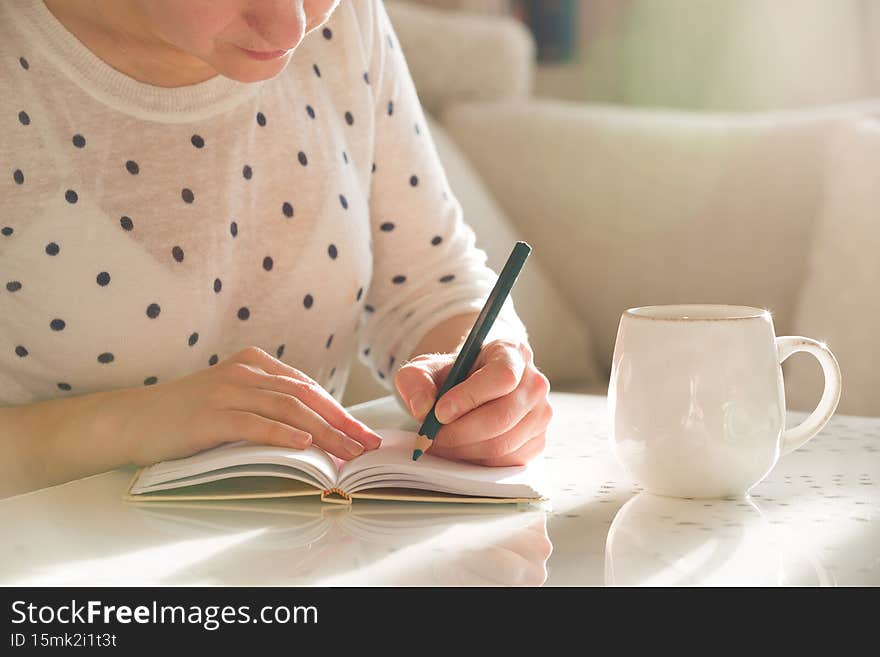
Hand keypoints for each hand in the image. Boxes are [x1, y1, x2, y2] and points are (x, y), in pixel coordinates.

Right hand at [115, 347, 381, 465]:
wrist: (132, 419)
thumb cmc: (186, 415)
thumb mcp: (232, 398)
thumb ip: (268, 404)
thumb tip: (316, 430)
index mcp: (254, 364)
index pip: (308, 389)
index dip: (339, 411)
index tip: (363, 433)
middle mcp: (245, 372)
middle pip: (305, 397)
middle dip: (341, 423)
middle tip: (367, 445)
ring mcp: (227, 392)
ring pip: (288, 410)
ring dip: (323, 433)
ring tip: (348, 452)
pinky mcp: (210, 416)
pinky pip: (255, 424)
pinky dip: (283, 435)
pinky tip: (305, 446)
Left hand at [394, 339, 551, 465]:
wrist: (476, 382)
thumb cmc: (455, 373)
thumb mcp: (428, 367)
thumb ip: (416, 380)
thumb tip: (423, 407)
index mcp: (512, 353)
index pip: (502, 377)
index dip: (470, 397)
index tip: (440, 412)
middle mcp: (534, 383)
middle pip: (501, 418)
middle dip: (460, 433)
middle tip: (432, 436)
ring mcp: (540, 415)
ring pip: (502, 445)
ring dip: (464, 449)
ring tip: (442, 441)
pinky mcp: (537, 441)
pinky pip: (506, 461)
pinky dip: (477, 461)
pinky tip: (461, 448)